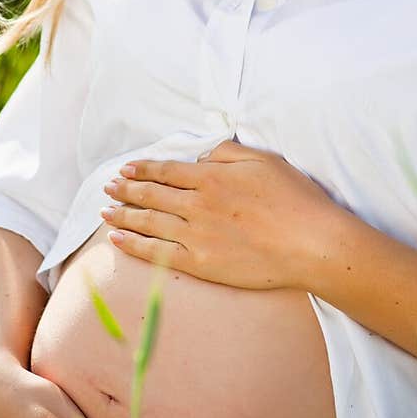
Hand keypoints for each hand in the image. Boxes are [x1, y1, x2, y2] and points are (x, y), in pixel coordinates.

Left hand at [100, 139, 340, 289]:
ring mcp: (196, 236)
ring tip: (105, 212)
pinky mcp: (200, 264)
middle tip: (108, 188)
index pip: (166, 170)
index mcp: (212, 177)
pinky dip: (133, 245)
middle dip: (125, 190)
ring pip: (148, 223)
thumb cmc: (295, 199)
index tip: (126, 169)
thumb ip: (226, 153)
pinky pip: (157, 254)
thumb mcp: (263, 160)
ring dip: (122, 215)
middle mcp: (197, 205)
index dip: (142, 169)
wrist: (311, 244)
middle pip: (150, 195)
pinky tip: (117, 239)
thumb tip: (200, 158)